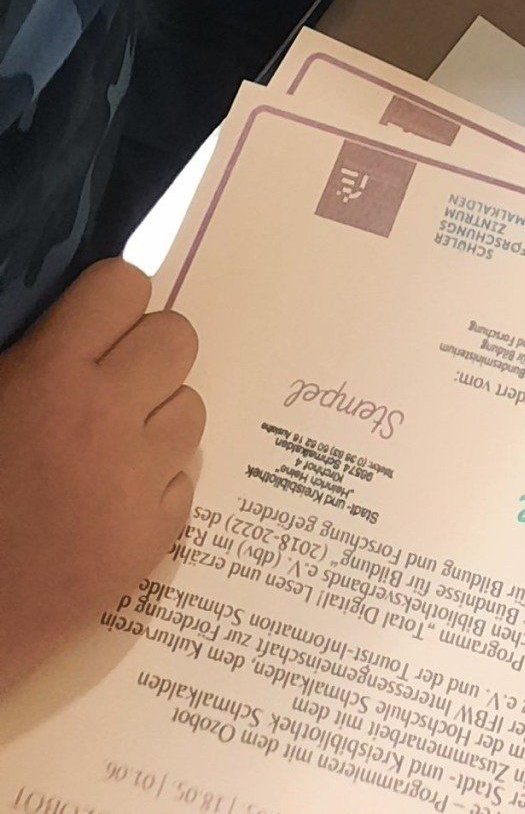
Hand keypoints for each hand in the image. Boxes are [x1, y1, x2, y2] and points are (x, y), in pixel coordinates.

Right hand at [0, 262, 202, 693]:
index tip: (92, 331)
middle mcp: (106, 416)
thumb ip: (33, 354)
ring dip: (157, 420)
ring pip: (192, 408)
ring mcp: (137, 480)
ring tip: (110, 451)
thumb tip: (81, 323)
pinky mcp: (153, 539)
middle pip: (178, 337)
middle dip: (145, 356)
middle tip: (109, 389)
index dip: (109, 305)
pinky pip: (186, 480)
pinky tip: (111, 505)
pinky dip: (156, 487)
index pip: (125, 285)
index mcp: (50, 373)